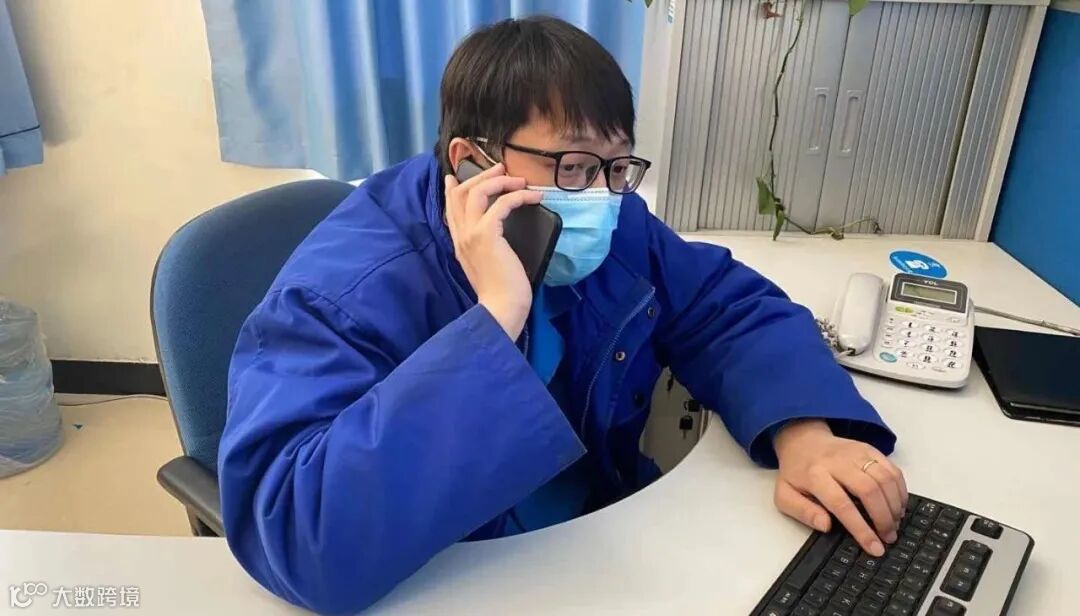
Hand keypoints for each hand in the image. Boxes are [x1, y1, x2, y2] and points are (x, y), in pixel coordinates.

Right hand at [444, 163, 541, 339]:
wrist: (500, 309)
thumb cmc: (501, 292)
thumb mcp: (487, 264)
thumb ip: (484, 246)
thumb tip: (497, 232)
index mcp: (459, 243)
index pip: (450, 207)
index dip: (454, 187)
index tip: (458, 175)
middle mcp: (461, 235)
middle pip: (460, 192)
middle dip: (481, 176)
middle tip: (501, 168)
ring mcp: (471, 234)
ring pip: (477, 192)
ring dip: (500, 181)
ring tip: (520, 181)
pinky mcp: (487, 235)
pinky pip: (501, 203)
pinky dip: (518, 196)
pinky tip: (533, 197)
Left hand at [772, 419, 907, 556]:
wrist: (803, 440)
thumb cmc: (796, 473)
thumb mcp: (785, 495)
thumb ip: (802, 512)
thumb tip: (825, 526)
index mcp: (815, 475)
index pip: (841, 504)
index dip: (860, 528)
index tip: (874, 547)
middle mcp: (838, 462)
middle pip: (868, 490)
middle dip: (883, 518)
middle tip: (889, 537)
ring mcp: (856, 453)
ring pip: (884, 479)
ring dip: (895, 505)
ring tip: (894, 524)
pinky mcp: (869, 449)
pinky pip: (892, 469)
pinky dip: (900, 490)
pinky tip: (898, 506)